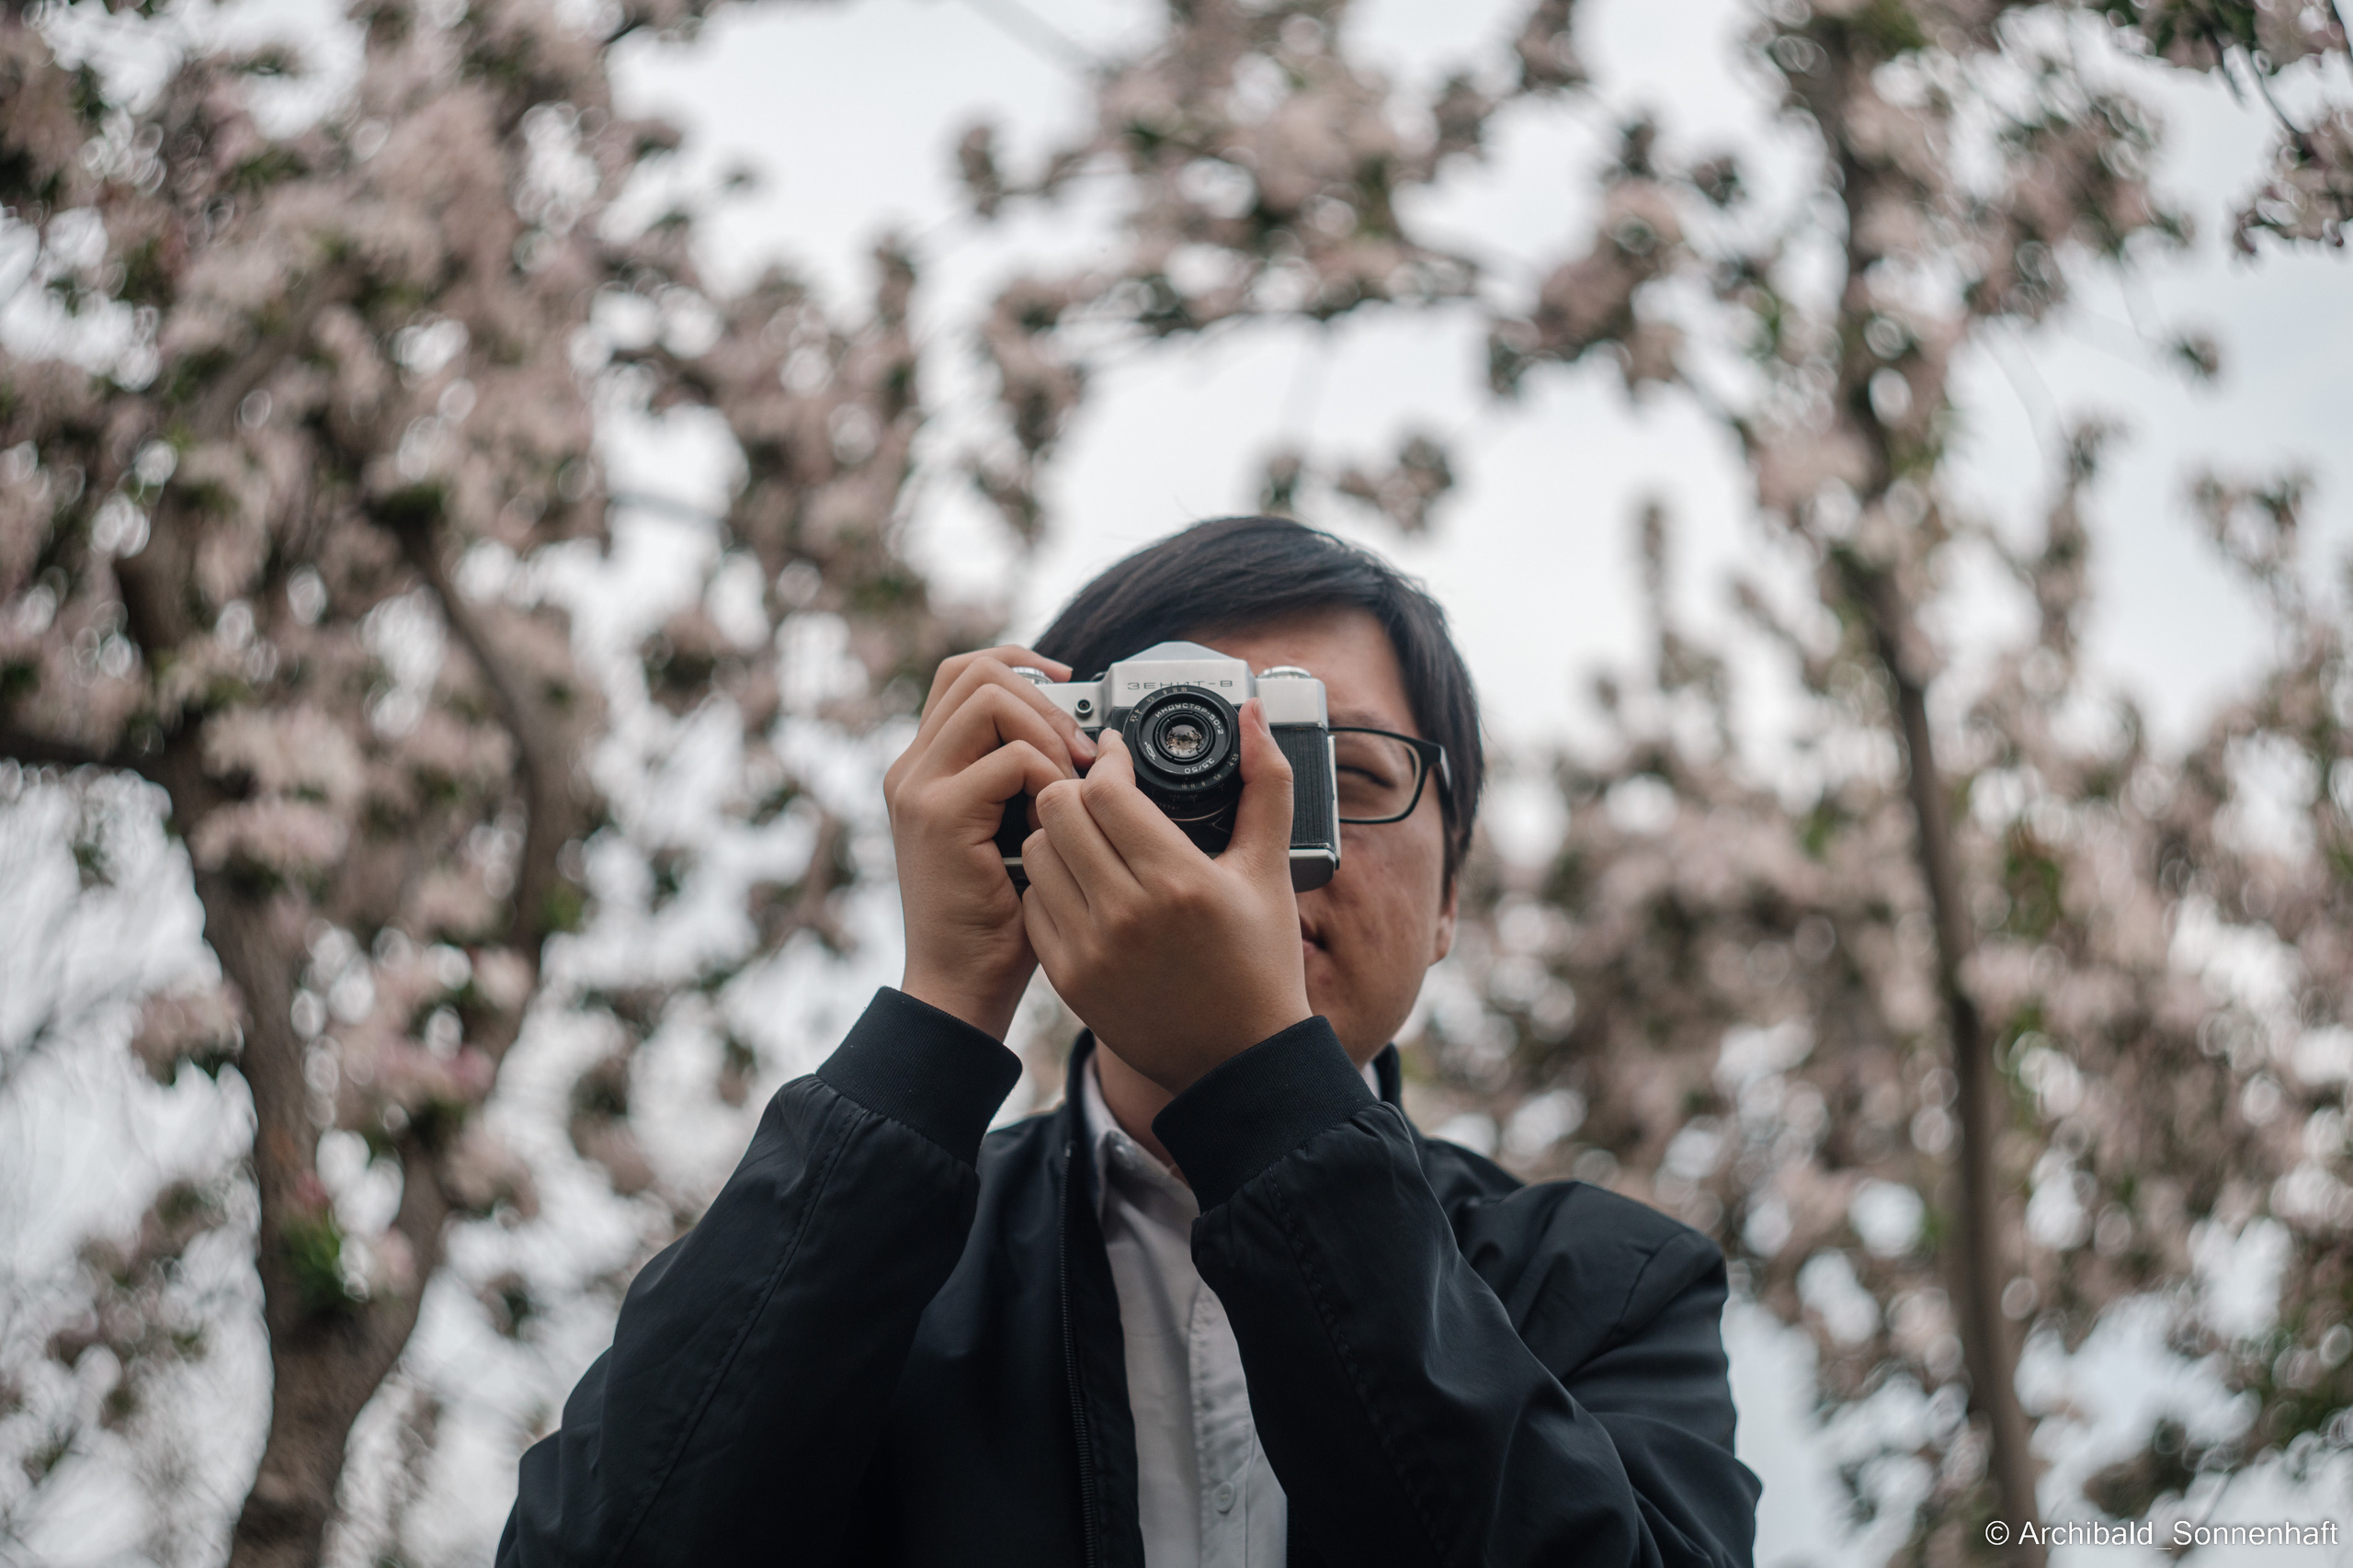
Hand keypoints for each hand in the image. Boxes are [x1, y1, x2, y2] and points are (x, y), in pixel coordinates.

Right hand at [886, 646, 1097, 1038]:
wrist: (963, 985)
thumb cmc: (1002, 917)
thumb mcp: (1015, 830)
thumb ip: (1028, 778)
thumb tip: (1084, 732)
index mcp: (927, 765)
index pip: (963, 672)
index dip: (1019, 662)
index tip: (1069, 686)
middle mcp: (912, 767)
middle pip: (975, 671)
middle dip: (1043, 696)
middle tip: (1081, 748)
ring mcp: (918, 787)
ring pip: (990, 698)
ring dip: (1048, 730)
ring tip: (1071, 780)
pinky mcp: (939, 814)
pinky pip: (1011, 758)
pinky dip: (1050, 777)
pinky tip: (1061, 816)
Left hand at [1019, 699, 1311, 1094]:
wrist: (1239, 1061)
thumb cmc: (1261, 962)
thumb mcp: (1270, 869)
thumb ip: (1268, 783)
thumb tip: (1256, 716)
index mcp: (1178, 880)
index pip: (1103, 790)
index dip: (1106, 760)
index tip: (1117, 755)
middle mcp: (1127, 914)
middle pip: (1057, 811)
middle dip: (1075, 789)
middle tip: (1098, 790)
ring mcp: (1091, 949)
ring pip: (1036, 852)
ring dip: (1057, 833)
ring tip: (1089, 834)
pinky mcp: (1068, 977)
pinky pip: (1034, 902)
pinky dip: (1052, 882)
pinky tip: (1083, 882)